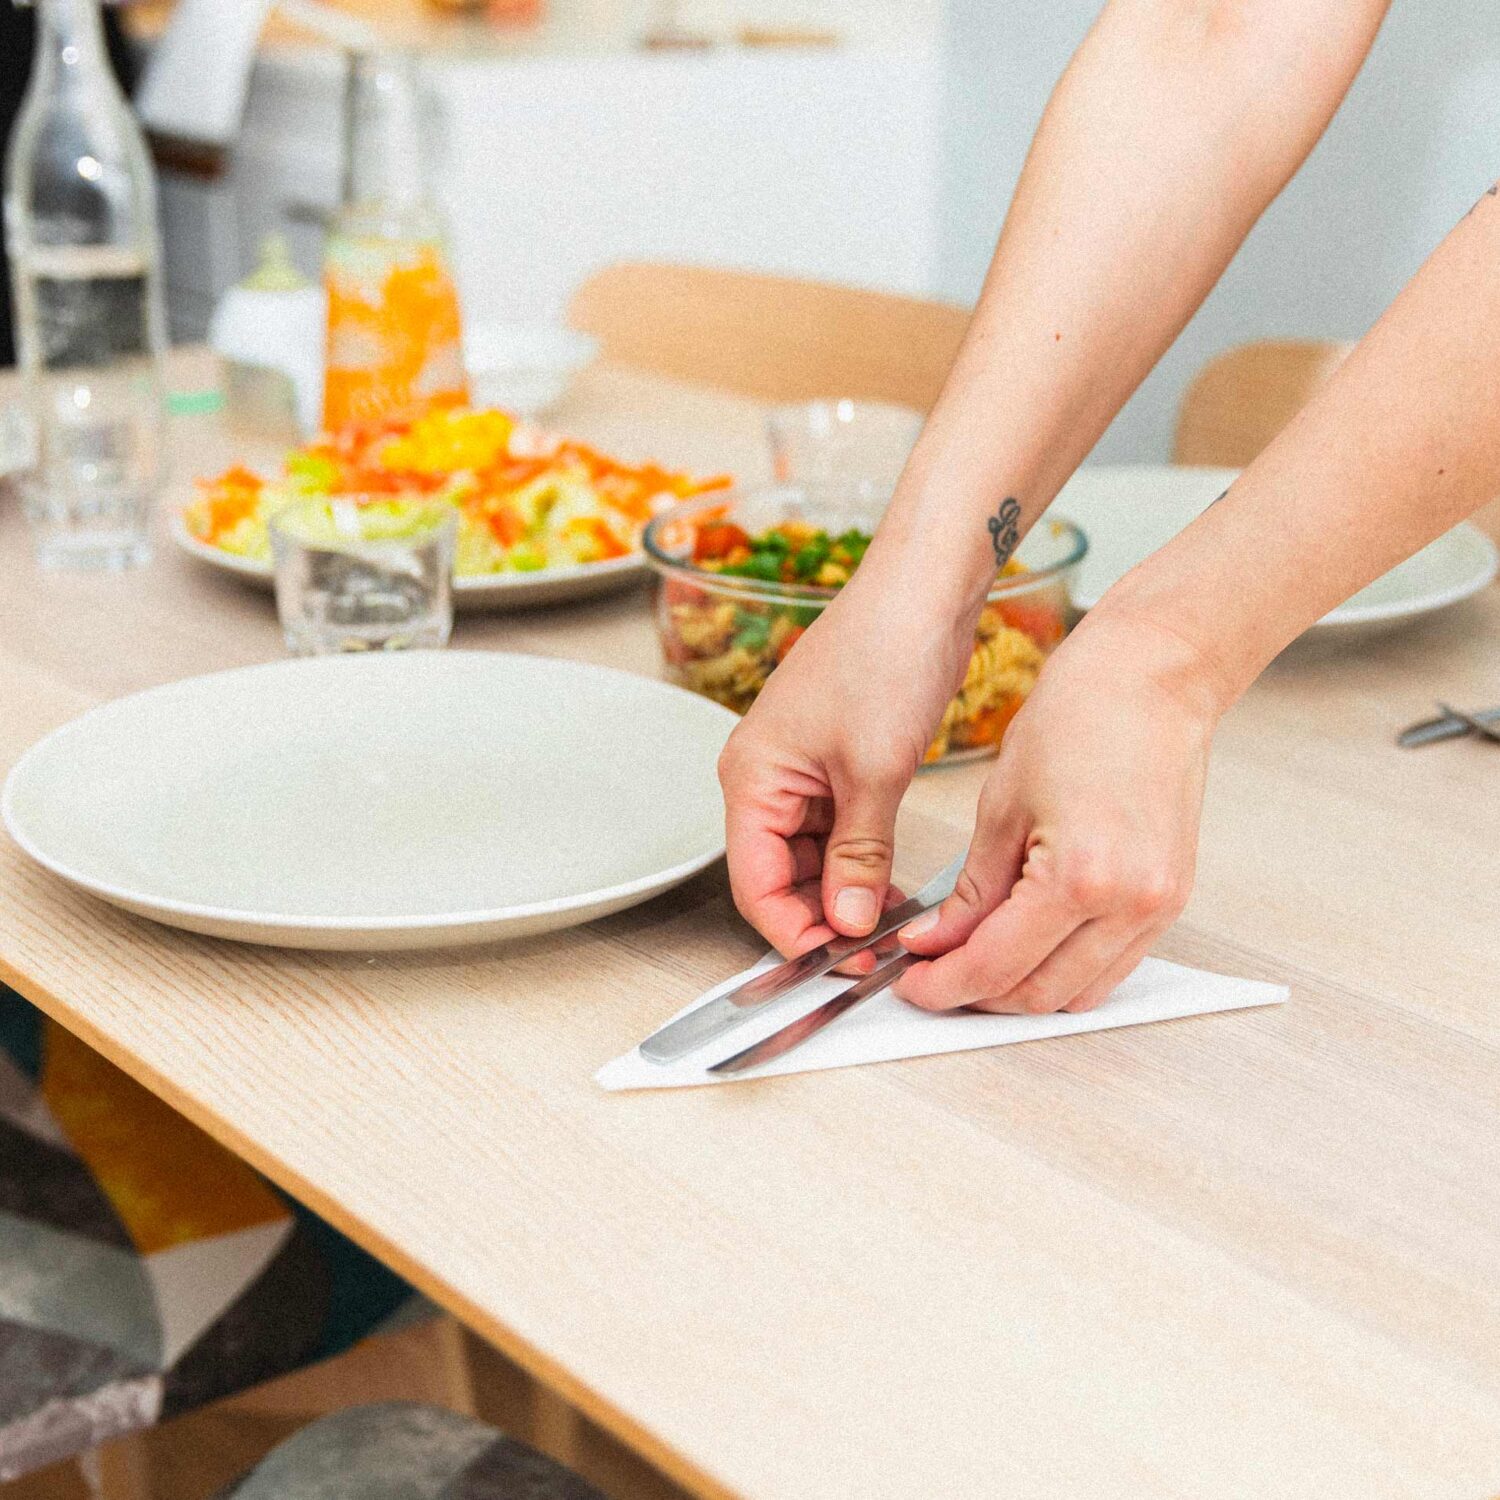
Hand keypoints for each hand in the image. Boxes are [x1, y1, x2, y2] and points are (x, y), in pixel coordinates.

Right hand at [717, 553, 977, 954]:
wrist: (922, 590)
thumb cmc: (884, 656)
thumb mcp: (873, 772)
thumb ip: (858, 855)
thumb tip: (848, 922)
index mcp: (751, 776)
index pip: (753, 883)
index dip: (792, 932)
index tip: (840, 962)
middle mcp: (763, 776)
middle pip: (777, 875)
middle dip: (821, 917)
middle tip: (873, 952)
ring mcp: (799, 769)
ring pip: (810, 858)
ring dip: (844, 893)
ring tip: (890, 925)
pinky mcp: (834, 761)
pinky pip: (835, 830)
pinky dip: (861, 861)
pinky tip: (893, 885)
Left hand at [894, 613, 1220, 1013]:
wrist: (1153, 677)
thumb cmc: (1078, 717)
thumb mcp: (1000, 806)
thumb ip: (970, 890)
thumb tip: (937, 943)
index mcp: (1078, 876)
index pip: (995, 965)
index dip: (943, 983)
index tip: (911, 982)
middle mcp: (1129, 904)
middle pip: (1037, 993)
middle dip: (976, 994)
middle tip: (931, 973)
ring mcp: (1158, 907)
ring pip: (1077, 994)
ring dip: (1021, 990)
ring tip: (972, 960)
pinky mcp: (1171, 901)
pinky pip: (1111, 967)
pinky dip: (1063, 969)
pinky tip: (1024, 945)